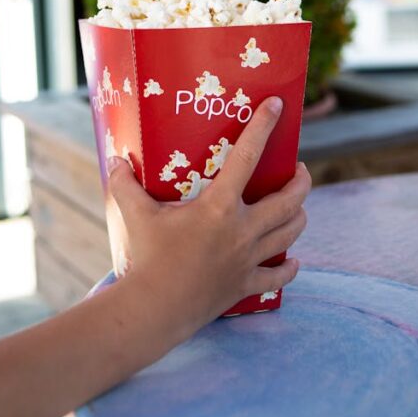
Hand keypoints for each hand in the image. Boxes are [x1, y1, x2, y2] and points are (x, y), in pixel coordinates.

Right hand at [106, 97, 311, 337]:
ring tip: (297, 206)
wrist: (154, 311)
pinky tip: (292, 261)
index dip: (263, 127)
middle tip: (299, 169)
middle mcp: (242, 230)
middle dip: (301, 181)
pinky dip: (288, 268)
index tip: (277, 105)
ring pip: (290, 233)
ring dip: (299, 216)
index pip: (247, 156)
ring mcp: (247, 259)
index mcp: (218, 206)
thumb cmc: (145, 258)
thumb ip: (126, 185)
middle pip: (288, 200)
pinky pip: (278, 276)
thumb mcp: (135, 215)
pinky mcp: (245, 285)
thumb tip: (116, 161)